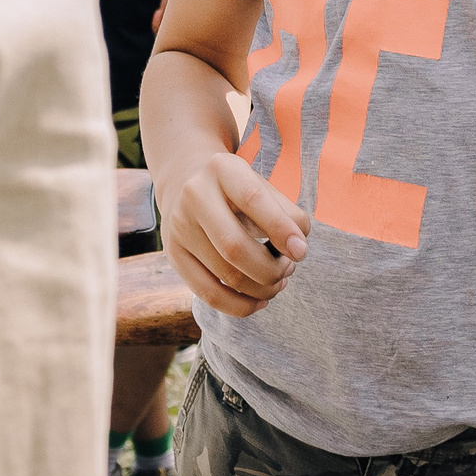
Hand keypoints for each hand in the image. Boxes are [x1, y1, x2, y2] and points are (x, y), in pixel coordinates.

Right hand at [158, 151, 310, 317]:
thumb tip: (297, 249)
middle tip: (289, 268)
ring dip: (262, 287)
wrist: (186, 182)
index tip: (302, 251)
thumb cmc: (238, 191)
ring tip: (279, 281)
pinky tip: (260, 300)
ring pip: (226, 275)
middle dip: (271, 269)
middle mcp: (194, 195)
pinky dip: (240, 306)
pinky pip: (208, 294)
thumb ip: (287, 213)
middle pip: (235, 247)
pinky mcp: (173, 254)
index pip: (252, 200)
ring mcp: (179, 226)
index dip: (281, 229)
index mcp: (222, 169)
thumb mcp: (262, 187)